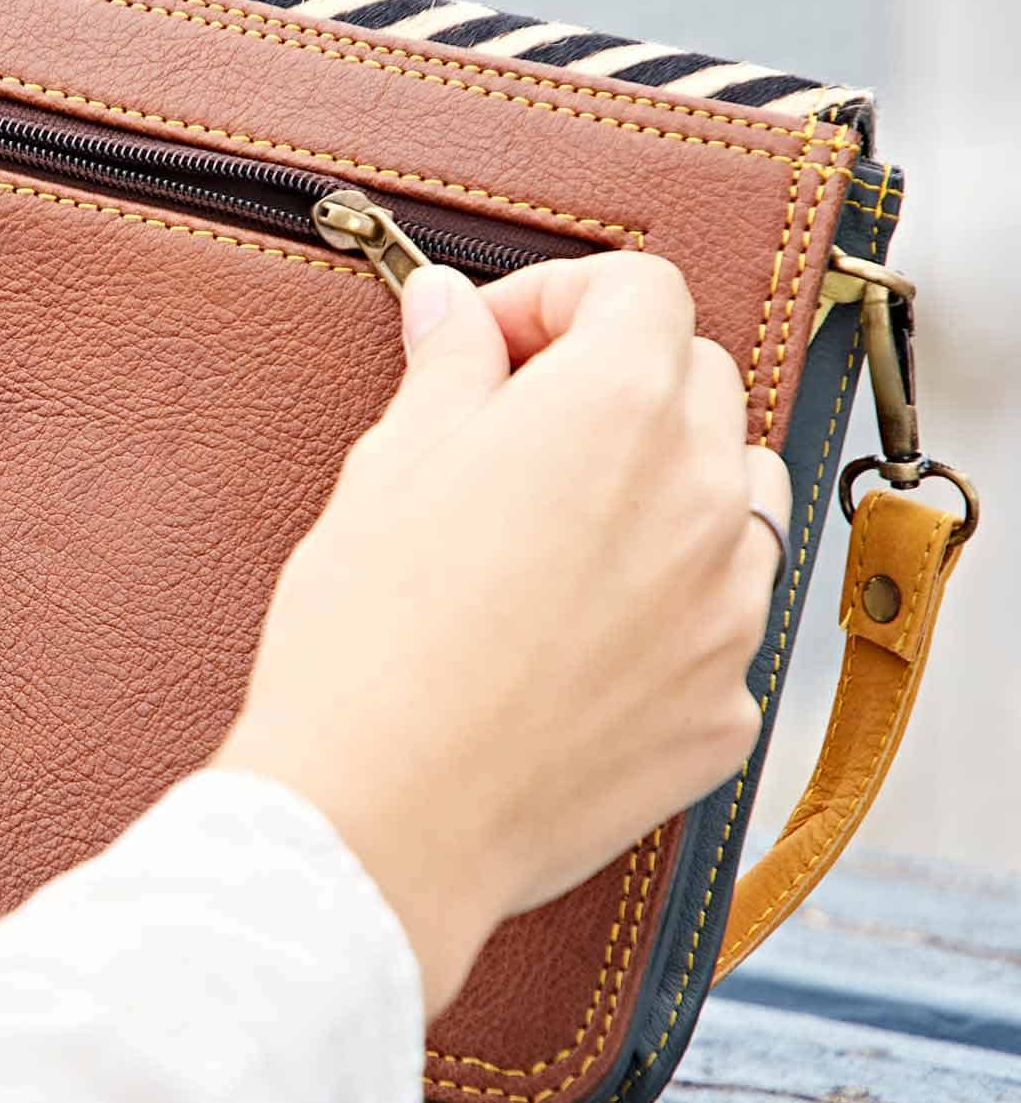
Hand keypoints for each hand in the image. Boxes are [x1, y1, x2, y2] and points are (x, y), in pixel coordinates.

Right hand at [212, 254, 788, 1016]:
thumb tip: (452, 307)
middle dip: (613, 380)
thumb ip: (446, 370)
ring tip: (560, 532)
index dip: (556, 298)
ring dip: (665, 485)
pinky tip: (571, 642)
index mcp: (615, 408)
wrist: (383, 814)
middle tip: (511, 431)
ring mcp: (730, 609)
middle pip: (701, 380)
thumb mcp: (387, 469)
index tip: (492, 345)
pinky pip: (721, 621)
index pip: (643, 288)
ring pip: (736, 499)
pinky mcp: (727, 707)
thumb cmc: (366, 637)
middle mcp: (702, 495)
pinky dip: (666, 606)